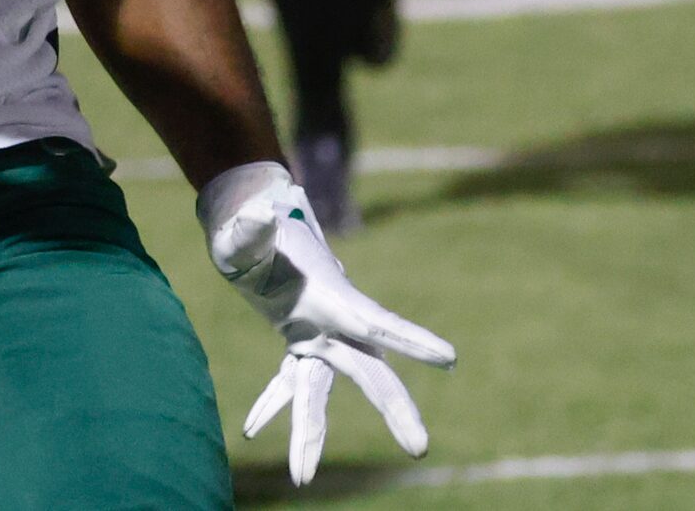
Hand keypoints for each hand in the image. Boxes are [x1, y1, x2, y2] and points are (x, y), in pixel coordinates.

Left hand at [201, 162, 455, 485]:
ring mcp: (314, 332)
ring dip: (311, 434)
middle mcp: (330, 322)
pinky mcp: (295, 337)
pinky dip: (271, 404)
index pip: (376, 323)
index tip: (449, 357)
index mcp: (329, 298)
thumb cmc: (249, 226)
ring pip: (321, 392)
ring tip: (300, 479)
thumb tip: (252, 214)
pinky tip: (250, 429)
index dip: (412, 340)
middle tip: (418, 450)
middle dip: (396, 411)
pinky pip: (288, 381)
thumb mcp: (245, 231)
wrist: (249, 214)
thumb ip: (249, 230)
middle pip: (369, 373)